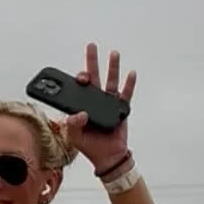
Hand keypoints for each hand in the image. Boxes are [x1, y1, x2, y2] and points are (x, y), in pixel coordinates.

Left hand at [61, 43, 134, 172]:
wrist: (107, 158)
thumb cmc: (90, 147)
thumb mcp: (75, 138)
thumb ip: (73, 125)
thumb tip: (81, 113)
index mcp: (82, 105)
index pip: (79, 87)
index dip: (78, 79)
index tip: (79, 76)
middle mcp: (95, 101)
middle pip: (94, 77)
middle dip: (92, 61)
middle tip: (91, 46)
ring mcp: (108, 104)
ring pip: (111, 81)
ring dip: (112, 67)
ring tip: (114, 53)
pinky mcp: (120, 110)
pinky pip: (126, 95)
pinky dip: (129, 84)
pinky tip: (131, 73)